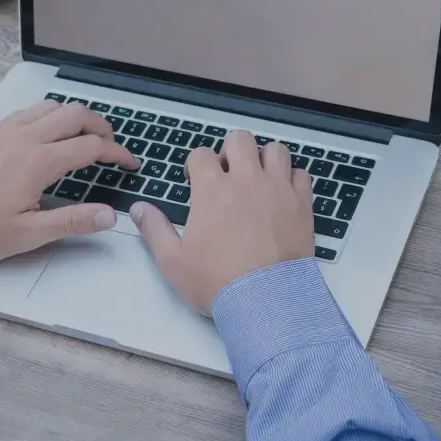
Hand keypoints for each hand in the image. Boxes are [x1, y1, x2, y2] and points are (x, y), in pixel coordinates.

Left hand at [0, 100, 138, 262]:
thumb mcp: (28, 234)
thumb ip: (72, 221)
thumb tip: (108, 215)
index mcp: (38, 162)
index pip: (91, 147)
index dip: (117, 154)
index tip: (130, 163)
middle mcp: (25, 139)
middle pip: (76, 114)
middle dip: (102, 126)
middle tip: (113, 145)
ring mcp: (7, 132)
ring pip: (52, 106)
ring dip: (76, 115)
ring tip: (86, 135)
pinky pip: (30, 110)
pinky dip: (50, 113)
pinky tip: (49, 131)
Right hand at [129, 130, 312, 313]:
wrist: (267, 300)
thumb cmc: (217, 281)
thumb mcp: (173, 261)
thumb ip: (154, 230)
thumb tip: (138, 208)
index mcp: (212, 189)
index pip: (201, 154)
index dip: (195, 165)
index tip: (196, 181)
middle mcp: (246, 180)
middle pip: (239, 139)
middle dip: (230, 151)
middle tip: (229, 174)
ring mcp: (278, 189)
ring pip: (275, 150)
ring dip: (265, 159)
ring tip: (259, 179)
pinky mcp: (302, 203)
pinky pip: (301, 174)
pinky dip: (292, 179)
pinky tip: (284, 196)